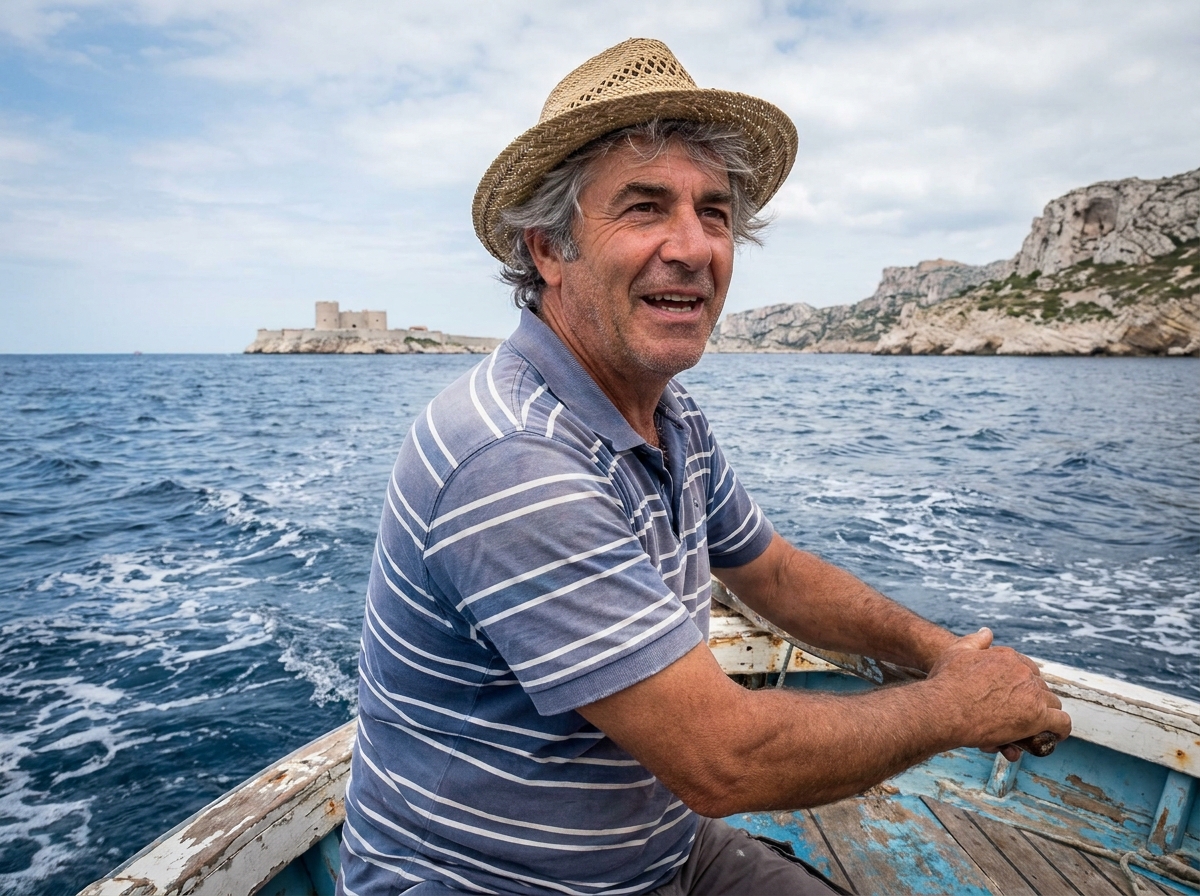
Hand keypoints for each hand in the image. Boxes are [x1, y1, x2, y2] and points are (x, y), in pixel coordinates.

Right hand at [926, 628, 1070, 757]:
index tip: (1014, 698)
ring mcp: (1032, 694)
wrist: (942, 709)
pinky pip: (1062, 723)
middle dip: (1031, 701)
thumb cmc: (945, 683)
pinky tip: (1054, 736)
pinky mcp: (1037, 717)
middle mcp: (1023, 672)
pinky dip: (1060, 730)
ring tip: (1031, 728)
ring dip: (1044, 715)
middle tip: (1017, 716)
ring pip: (1052, 704)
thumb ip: (975, 641)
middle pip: (1040, 687)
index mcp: (1007, 656)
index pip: (1027, 669)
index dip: (1021, 686)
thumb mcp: (956, 652)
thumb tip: (987, 632)